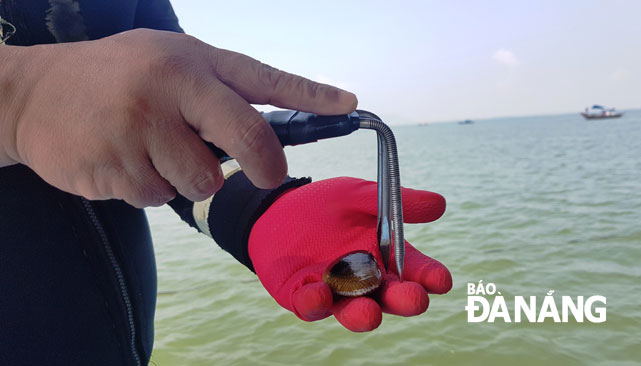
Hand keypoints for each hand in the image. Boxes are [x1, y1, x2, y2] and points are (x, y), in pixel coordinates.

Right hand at [1, 29, 356, 206]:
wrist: (32, 95)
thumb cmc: (114, 78)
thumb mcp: (166, 62)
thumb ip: (214, 90)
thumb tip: (264, 132)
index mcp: (190, 60)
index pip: (263, 78)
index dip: (311, 94)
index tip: (349, 105)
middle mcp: (170, 89)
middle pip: (247, 139)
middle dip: (265, 165)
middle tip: (266, 175)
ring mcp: (141, 130)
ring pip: (202, 182)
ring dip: (187, 177)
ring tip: (152, 149)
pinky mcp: (117, 168)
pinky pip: (160, 198)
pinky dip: (150, 188)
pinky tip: (124, 159)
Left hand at [249, 177, 451, 331]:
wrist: (277, 210)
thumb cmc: (325, 204)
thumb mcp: (357, 195)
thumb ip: (394, 202)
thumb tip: (440, 204)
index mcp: (386, 256)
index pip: (415, 271)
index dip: (430, 277)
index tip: (441, 279)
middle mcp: (366, 280)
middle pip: (390, 297)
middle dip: (403, 300)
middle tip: (414, 299)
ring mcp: (336, 293)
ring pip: (354, 311)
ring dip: (362, 315)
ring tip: (369, 313)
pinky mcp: (304, 298)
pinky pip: (312, 306)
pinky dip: (316, 303)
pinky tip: (319, 294)